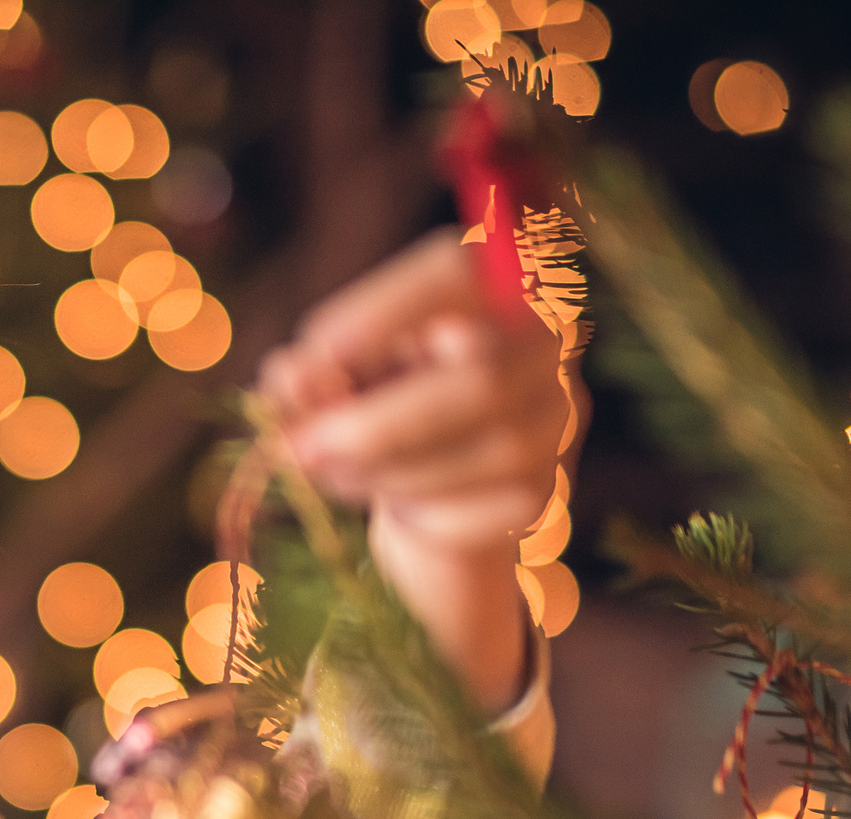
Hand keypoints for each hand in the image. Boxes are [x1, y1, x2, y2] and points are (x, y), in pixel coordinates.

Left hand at [258, 230, 571, 711]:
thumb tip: (295, 381)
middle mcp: (544, 345)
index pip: (458, 269)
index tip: (302, 355)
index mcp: (489, 287)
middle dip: (375, 410)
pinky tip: (377, 506)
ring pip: (479, 439)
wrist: (418, 516)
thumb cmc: (368, 418)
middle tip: (298, 445)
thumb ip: (313, 373)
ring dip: (382, 461)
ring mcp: (555, 425)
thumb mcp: (331, 385)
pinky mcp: (544, 500)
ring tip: (322, 470)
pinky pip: (479, 506)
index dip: (378, 313)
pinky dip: (412, 506)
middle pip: (477, 368)